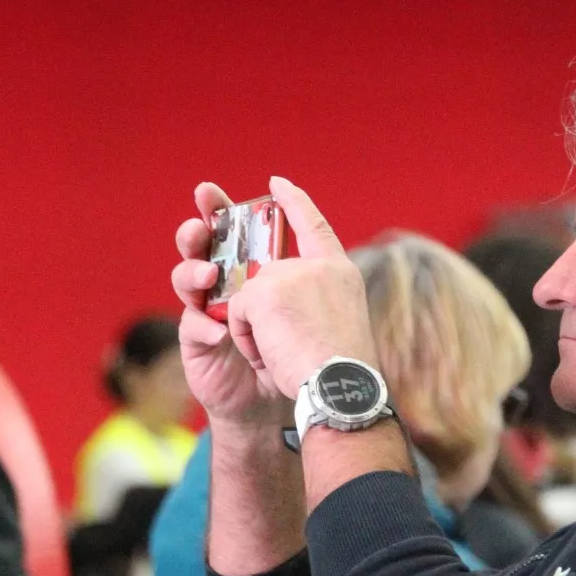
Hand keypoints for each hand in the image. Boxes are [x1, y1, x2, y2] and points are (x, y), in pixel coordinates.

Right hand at [172, 181, 288, 426]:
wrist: (294, 397)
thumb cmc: (302, 346)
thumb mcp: (305, 303)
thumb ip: (293, 273)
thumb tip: (285, 249)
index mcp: (254, 265)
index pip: (233, 228)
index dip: (219, 207)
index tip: (209, 189)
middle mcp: (227, 283)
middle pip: (200, 247)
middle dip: (195, 231)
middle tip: (200, 227)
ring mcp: (209, 310)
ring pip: (186, 279)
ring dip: (194, 272)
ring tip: (209, 276)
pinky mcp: (199, 342)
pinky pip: (192, 324)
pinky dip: (205, 324)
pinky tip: (221, 332)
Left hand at [223, 176, 377, 398]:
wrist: (339, 391)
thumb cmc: (338, 374)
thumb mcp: (332, 326)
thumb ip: (308, 301)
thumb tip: (270, 300)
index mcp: (339, 272)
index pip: (314, 227)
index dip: (295, 203)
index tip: (277, 184)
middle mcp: (316, 266)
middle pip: (268, 270)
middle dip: (256, 298)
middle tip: (272, 320)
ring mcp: (288, 275)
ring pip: (249, 295)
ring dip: (255, 328)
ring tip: (281, 354)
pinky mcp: (263, 291)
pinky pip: (236, 312)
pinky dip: (246, 340)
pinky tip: (269, 356)